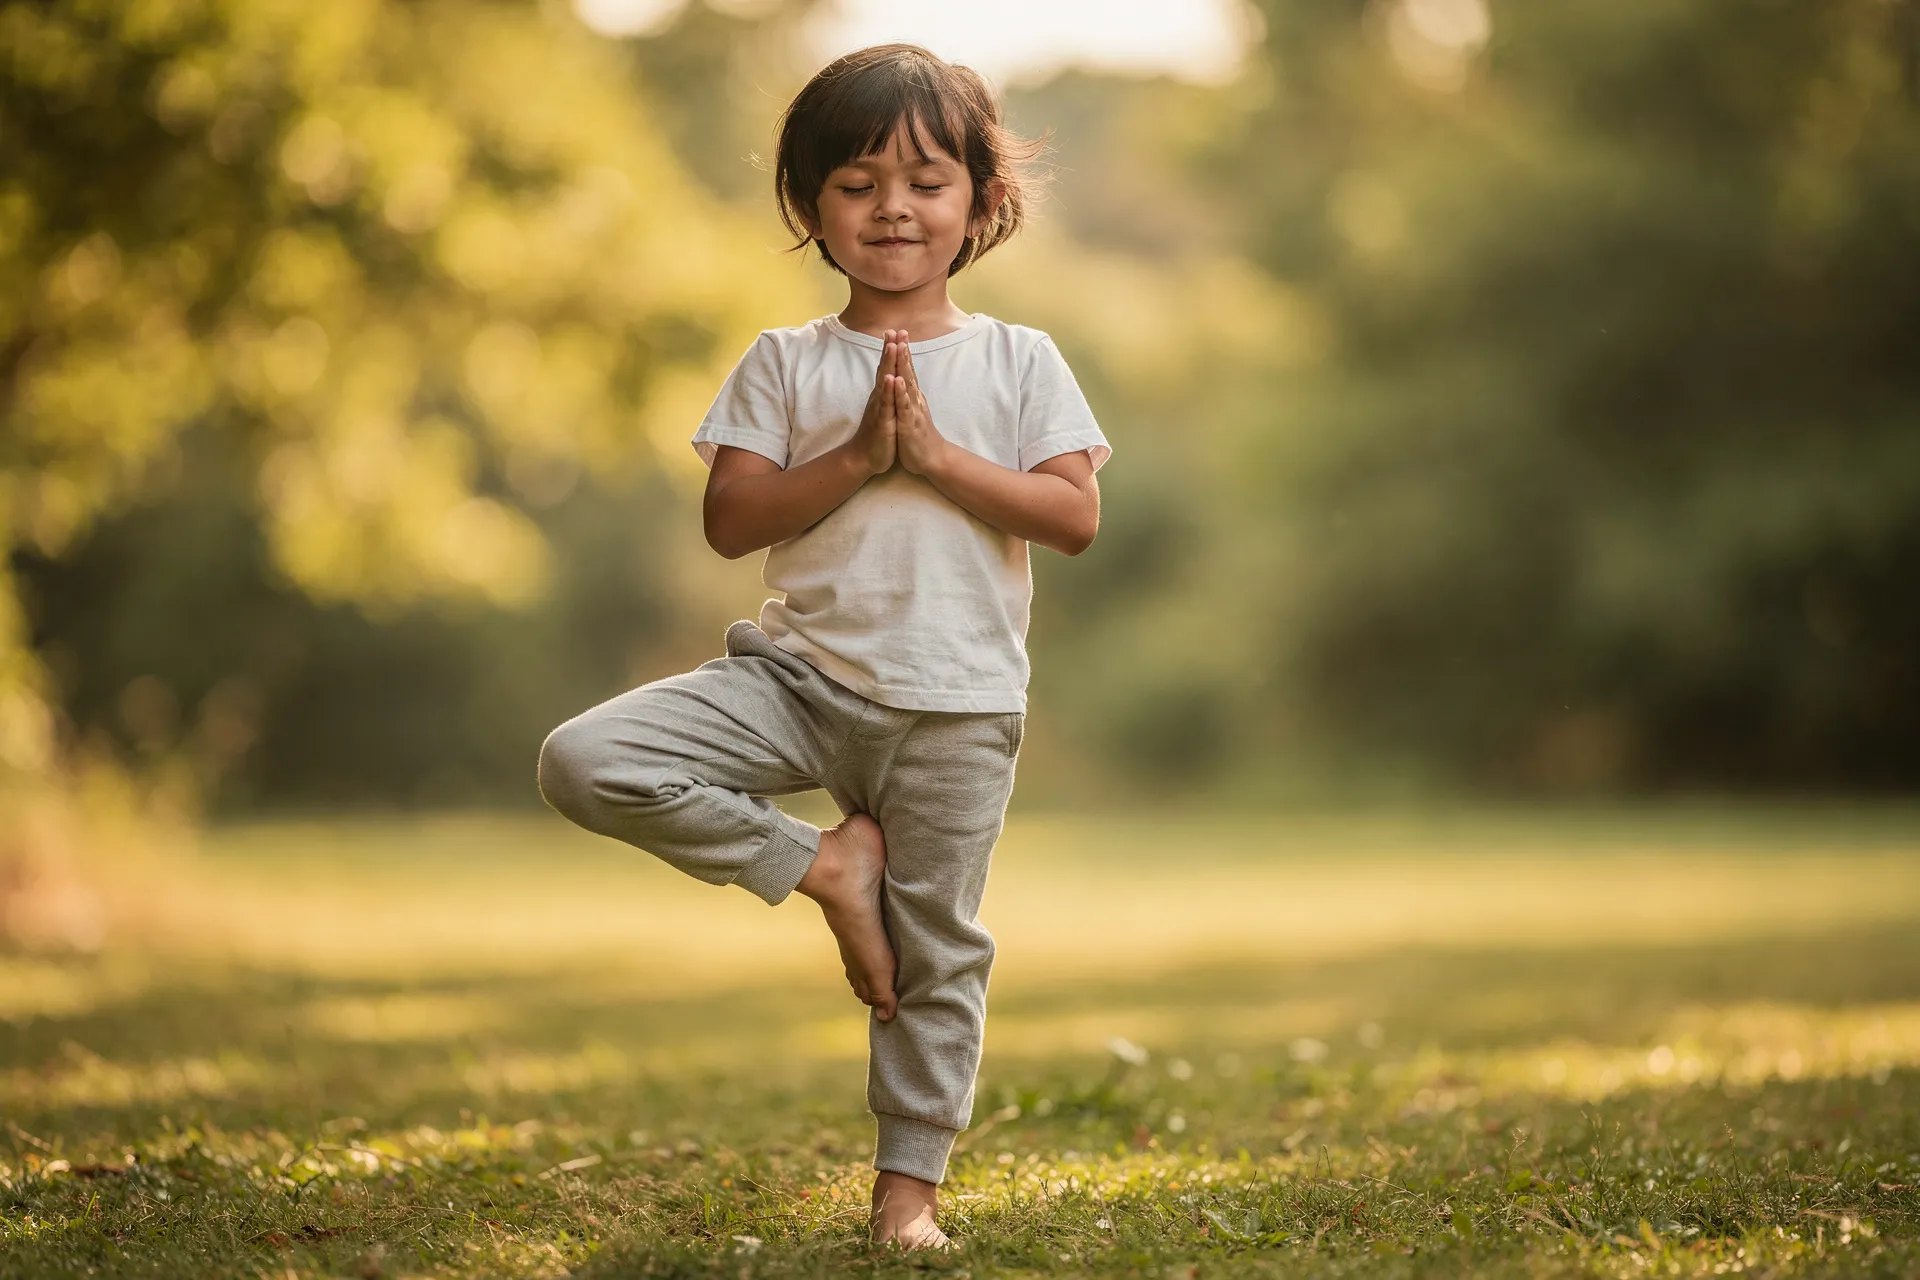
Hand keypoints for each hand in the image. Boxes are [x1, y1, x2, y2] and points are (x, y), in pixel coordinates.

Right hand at [849, 331, 907, 475]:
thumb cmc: (877, 434)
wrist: (863, 457)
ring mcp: (880, 407)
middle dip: (890, 349)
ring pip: (884, 382)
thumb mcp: (884, 411)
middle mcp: (879, 397)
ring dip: (888, 363)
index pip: (888, 368)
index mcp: (883, 395)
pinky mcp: (882, 420)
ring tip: (892, 345)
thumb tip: (888, 380)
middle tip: (894, 330)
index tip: (898, 332)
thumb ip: (886, 395)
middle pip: (884, 369)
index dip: (893, 351)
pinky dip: (887, 390)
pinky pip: (885, 404)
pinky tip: (889, 378)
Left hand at [891, 340, 947, 476]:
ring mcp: (913, 409)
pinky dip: (901, 392)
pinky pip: (905, 406)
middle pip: (907, 370)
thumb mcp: (912, 412)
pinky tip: (898, 380)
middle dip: (902, 350)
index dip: (901, 352)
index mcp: (912, 396)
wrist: (932, 459)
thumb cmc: (919, 436)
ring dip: (903, 365)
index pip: (906, 370)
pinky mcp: (910, 423)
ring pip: (907, 383)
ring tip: (899, 347)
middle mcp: (915, 399)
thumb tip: (908, 383)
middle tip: (898, 330)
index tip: (896, 333)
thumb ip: (910, 397)